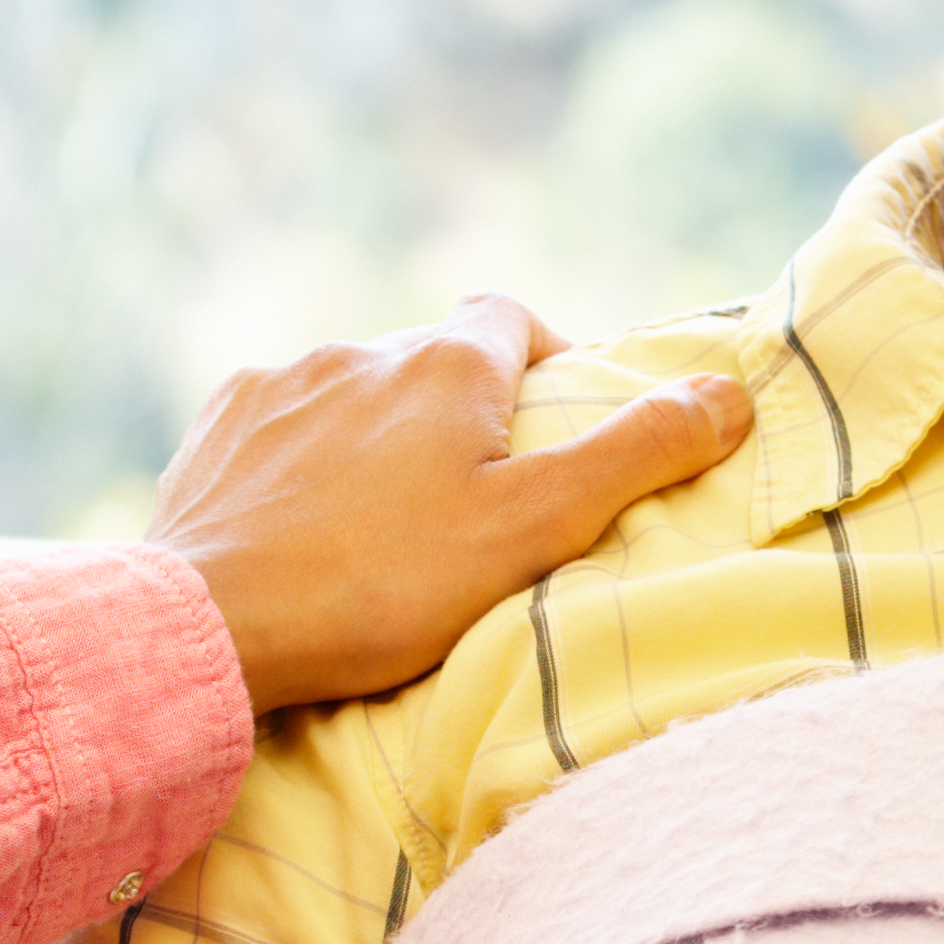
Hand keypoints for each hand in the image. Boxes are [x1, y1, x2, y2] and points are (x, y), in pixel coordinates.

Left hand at [147, 298, 750, 714]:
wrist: (215, 626)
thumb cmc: (384, 586)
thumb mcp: (535, 528)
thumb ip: (635, 456)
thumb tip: (729, 392)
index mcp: (446, 364)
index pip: (512, 317)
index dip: (542, 359)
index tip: (550, 427)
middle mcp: (361, 348)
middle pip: (431, 361)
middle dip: (456, 413)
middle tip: (470, 502)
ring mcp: (280, 384)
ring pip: (353, 392)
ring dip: (376, 436)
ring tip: (381, 526)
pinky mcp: (216, 427)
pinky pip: (278, 424)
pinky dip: (302, 458)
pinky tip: (302, 523)